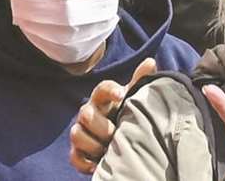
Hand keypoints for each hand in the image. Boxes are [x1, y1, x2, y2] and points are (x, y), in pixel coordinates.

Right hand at [69, 58, 156, 172]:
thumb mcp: (134, 95)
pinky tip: (99, 164)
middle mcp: (89, 112)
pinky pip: (74, 157)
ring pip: (77, 134)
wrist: (119, 132)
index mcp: (103, 97)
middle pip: (85, 114)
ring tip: (109, 149)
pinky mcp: (77, 151)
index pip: (102, 88)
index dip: (111, 91)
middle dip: (101, 125)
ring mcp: (81, 131)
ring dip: (93, 144)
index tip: (122, 95)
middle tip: (115, 133)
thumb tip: (150, 62)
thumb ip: (140, 80)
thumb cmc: (126, 109)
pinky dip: (85, 162)